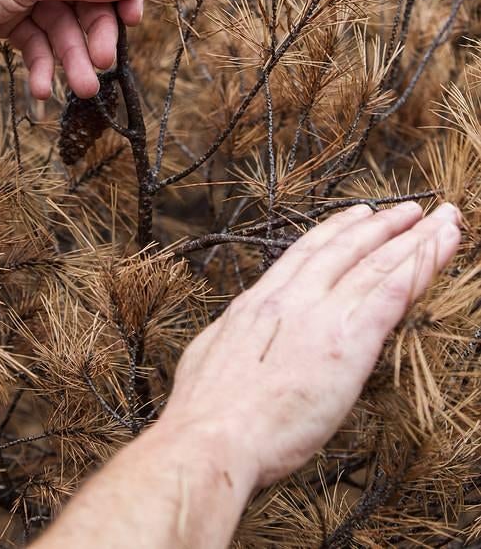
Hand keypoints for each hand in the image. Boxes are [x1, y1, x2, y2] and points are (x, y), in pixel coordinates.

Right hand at [161, 201, 461, 487]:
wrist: (212, 437)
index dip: (338, 230)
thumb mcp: (210, 354)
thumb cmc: (204, 411)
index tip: (359, 214)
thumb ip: (236, 335)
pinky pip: (390, 298)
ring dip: (413, 242)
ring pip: (377, 267)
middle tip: (411, 209)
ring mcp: (321, 319)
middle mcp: (293, 300)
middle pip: (348, 250)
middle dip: (383, 225)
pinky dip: (417, 272)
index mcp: (260, 302)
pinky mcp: (348, 346)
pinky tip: (436, 255)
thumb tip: (239, 331)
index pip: (307, 252)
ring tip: (441, 224)